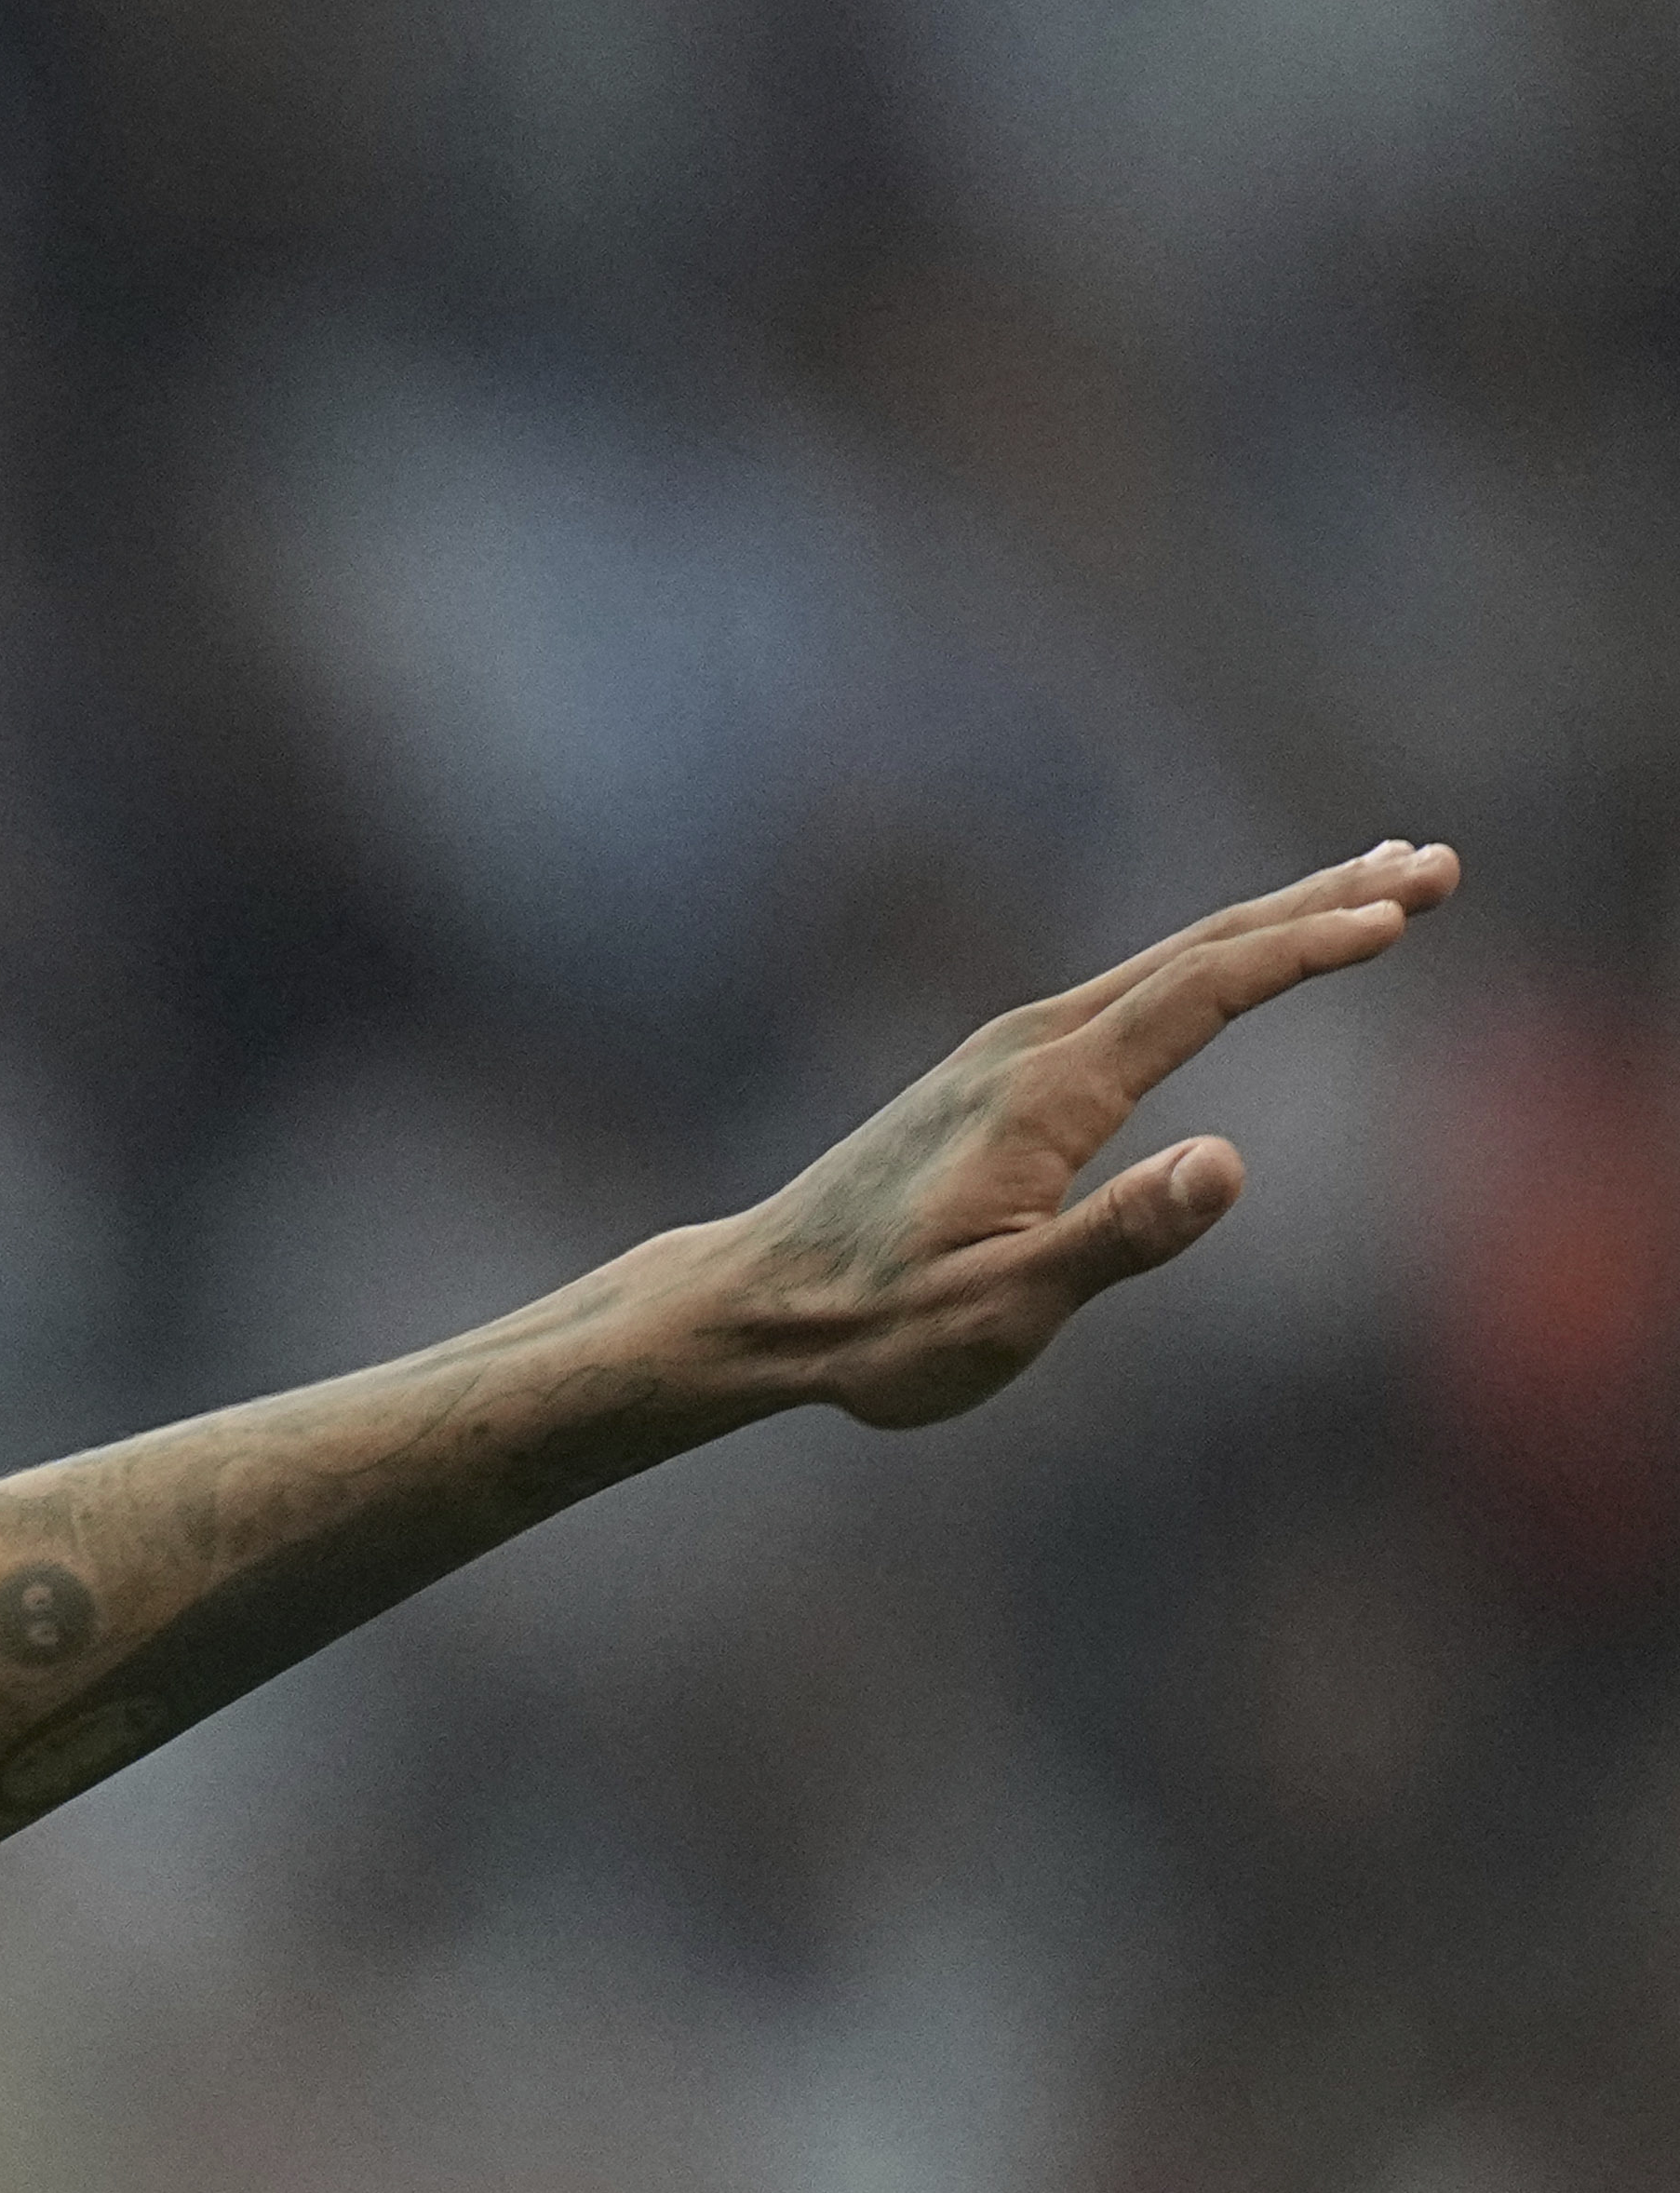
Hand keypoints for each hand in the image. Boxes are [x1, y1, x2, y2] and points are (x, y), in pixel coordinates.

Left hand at [709, 841, 1456, 1427]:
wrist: (752, 1308)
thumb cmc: (872, 1328)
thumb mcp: (999, 1309)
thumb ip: (1115, 1237)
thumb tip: (1228, 1163)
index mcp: (1045, 1093)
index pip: (1200, 993)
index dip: (1303, 951)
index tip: (1401, 914)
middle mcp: (1029, 1048)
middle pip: (1198, 949)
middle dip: (1322, 903)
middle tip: (1440, 864)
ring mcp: (1009, 1053)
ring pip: (1168, 962)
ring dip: (1277, 919)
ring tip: (1378, 886)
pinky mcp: (996, 1076)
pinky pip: (1132, 993)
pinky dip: (1210, 961)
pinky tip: (1238, 962)